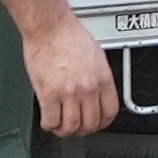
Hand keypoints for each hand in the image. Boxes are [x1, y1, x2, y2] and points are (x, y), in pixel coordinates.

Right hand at [23, 11, 119, 138]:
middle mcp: (88, 88)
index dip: (102, 123)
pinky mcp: (48, 94)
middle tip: (75, 127)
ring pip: (71, 127)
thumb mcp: (96, 54)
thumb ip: (98, 75)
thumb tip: (97, 89)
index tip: (96, 123)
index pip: (110, 112)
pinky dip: (49, 125)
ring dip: (65, 131)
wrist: (49, 26)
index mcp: (102, 78)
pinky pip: (51, 120)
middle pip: (90, 123)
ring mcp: (69, 93)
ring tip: (59, 126)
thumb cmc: (68, 33)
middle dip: (83, 130)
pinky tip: (48, 120)